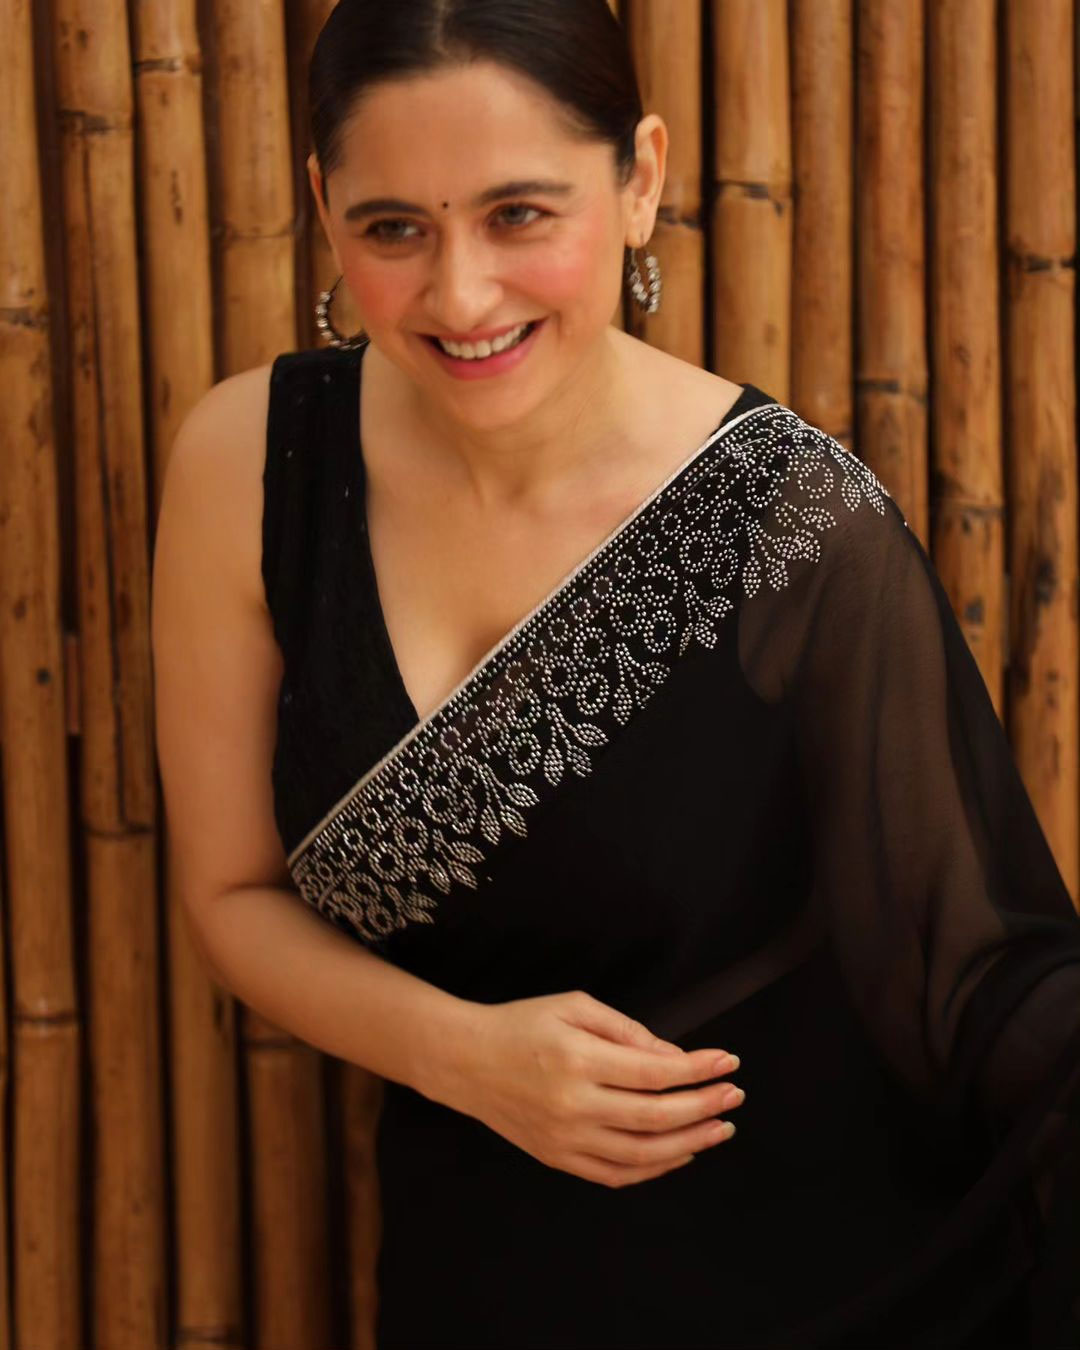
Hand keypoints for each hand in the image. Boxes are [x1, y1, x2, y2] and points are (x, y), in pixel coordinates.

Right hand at [448, 989, 743, 1187]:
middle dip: (704, 1106)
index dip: (698, 1070)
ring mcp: (566, 1139)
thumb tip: (673, 1058)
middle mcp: (574, 1105)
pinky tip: (680, 1152)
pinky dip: (654, 1169)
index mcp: (579, 1060)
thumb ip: (626, 1031)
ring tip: (720, 1128)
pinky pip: (616, 1175)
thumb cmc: (522, 1025)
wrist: (466, 1061)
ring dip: (690, 1143)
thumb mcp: (574, 1007)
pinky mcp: (558, 1159)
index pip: (655, 1072)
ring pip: (643, 1154)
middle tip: (733, 1095)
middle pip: (656, 1116)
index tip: (727, 1062)